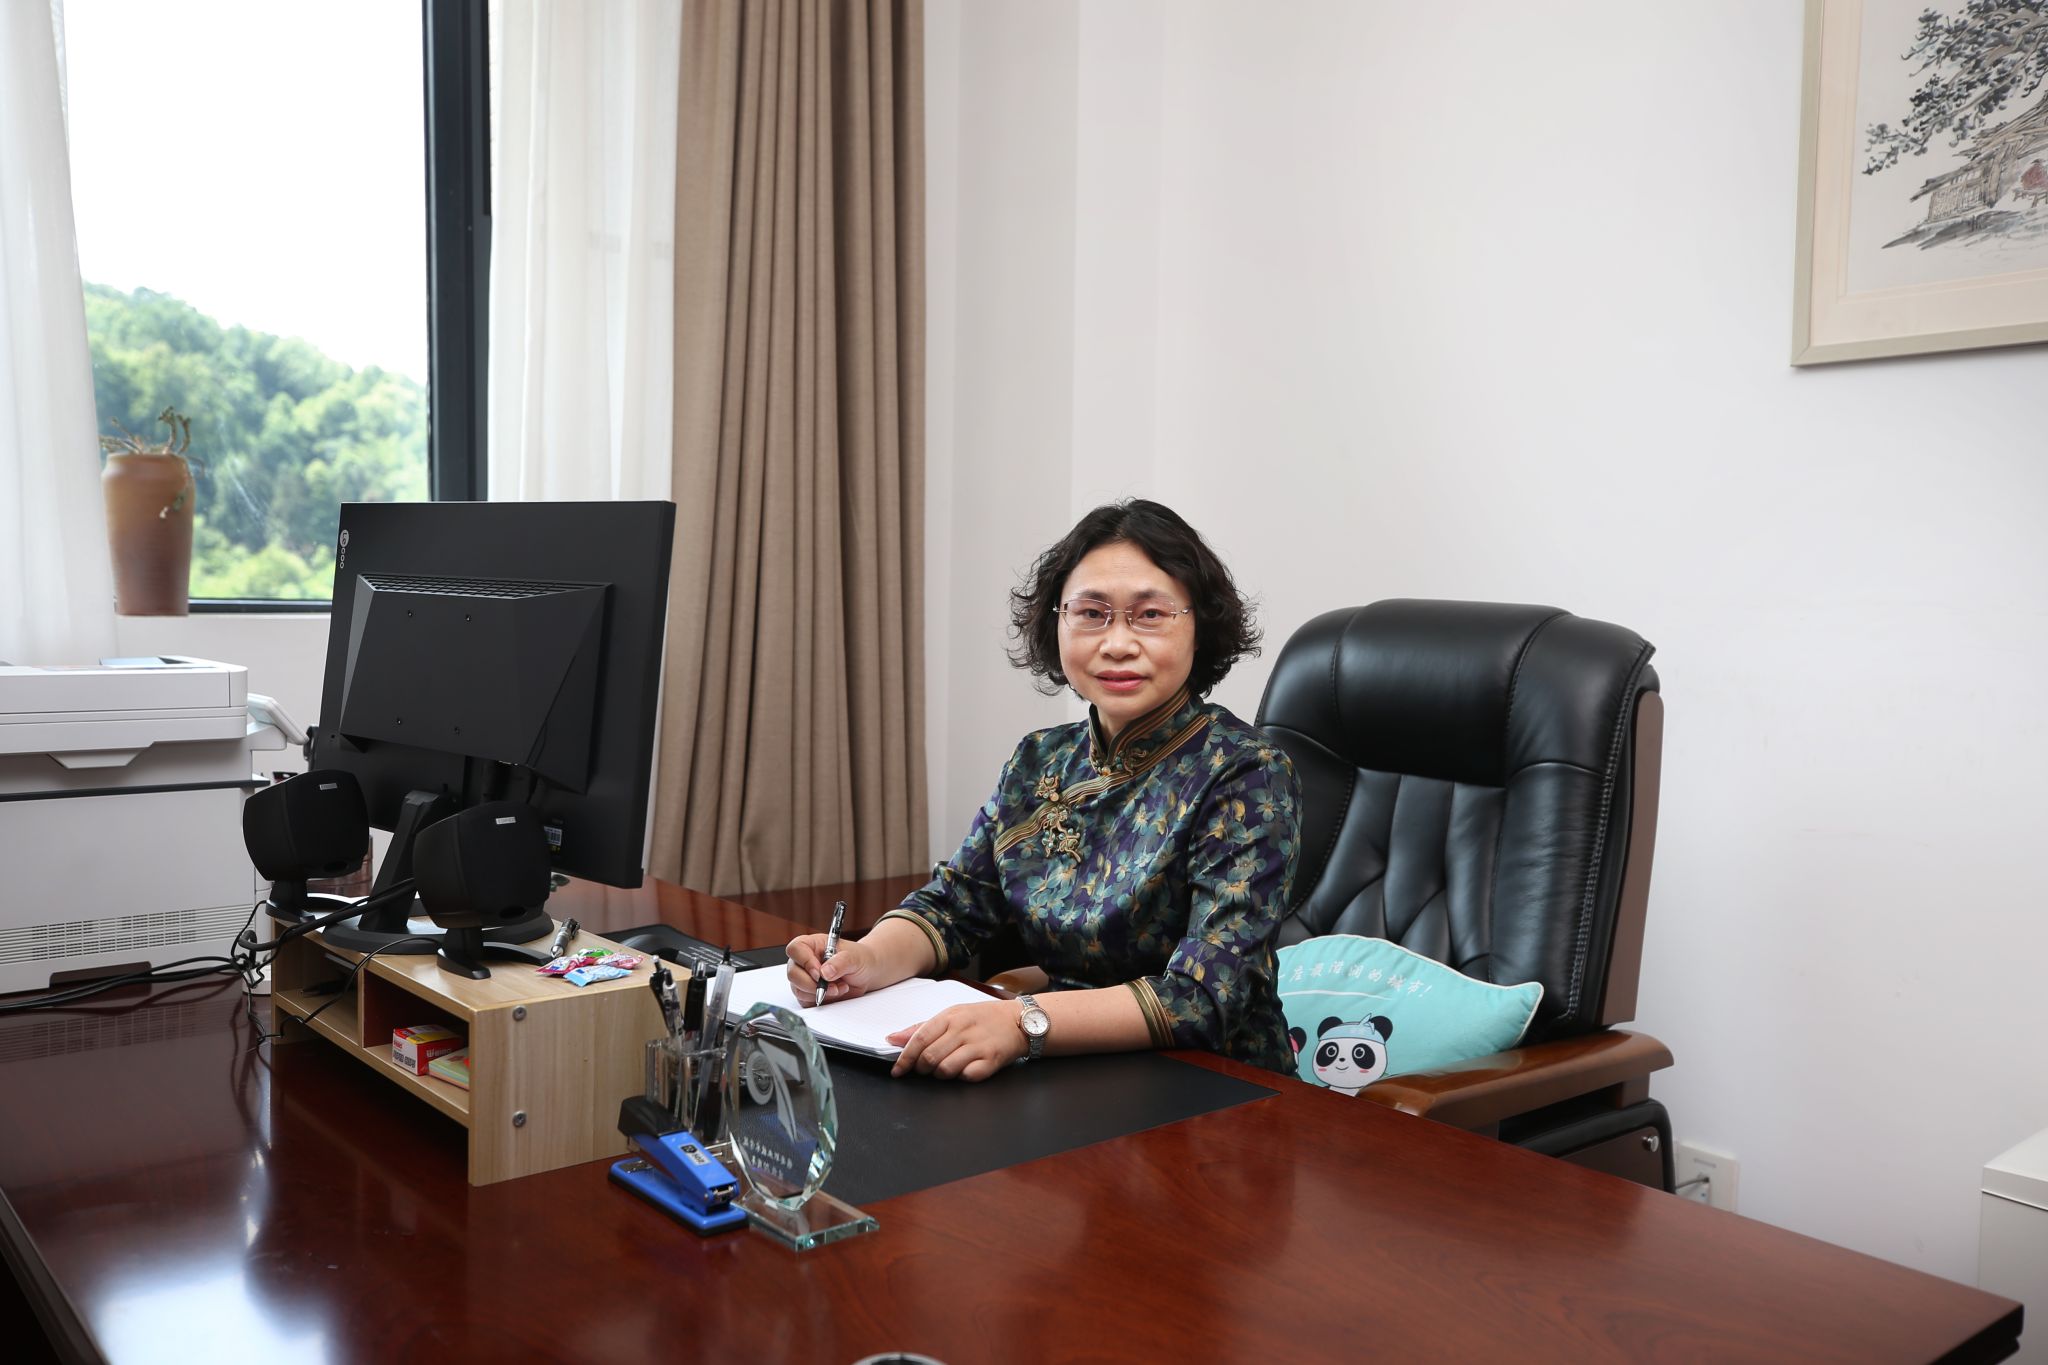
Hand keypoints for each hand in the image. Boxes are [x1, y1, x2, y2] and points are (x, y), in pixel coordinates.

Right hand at [784, 933, 883, 1005]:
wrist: (866, 973)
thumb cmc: (859, 959)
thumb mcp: (854, 957)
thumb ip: (841, 962)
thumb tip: (825, 972)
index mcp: (812, 945)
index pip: (796, 949)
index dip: (805, 961)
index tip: (819, 972)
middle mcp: (805, 961)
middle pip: (793, 973)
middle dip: (812, 983)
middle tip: (831, 985)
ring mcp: (805, 977)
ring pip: (798, 989)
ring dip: (819, 993)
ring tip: (838, 988)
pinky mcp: (808, 993)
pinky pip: (805, 1001)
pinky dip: (821, 1000)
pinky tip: (835, 993)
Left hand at [888, 1000, 1027, 1080]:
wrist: (1019, 1021)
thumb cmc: (982, 1018)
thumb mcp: (952, 1014)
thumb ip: (921, 1027)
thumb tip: (892, 1039)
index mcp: (949, 1016)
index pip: (919, 1039)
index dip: (905, 1058)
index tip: (898, 1071)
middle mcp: (963, 1029)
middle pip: (929, 1057)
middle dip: (922, 1069)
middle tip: (925, 1069)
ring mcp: (977, 1045)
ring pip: (945, 1069)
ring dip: (941, 1074)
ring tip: (946, 1068)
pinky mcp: (991, 1060)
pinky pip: (967, 1076)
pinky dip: (961, 1076)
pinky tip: (965, 1069)